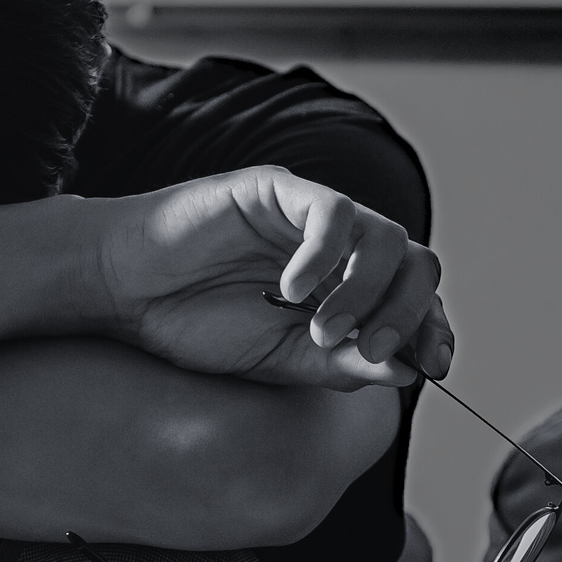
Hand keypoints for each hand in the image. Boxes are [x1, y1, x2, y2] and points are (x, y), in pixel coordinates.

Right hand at [85, 169, 453, 390]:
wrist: (127, 294)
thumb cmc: (197, 324)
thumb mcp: (281, 362)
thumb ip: (343, 364)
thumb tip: (410, 371)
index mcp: (349, 289)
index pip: (417, 298)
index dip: (433, 327)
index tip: (433, 364)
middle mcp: (341, 249)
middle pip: (417, 263)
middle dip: (408, 312)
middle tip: (372, 350)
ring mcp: (313, 216)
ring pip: (384, 236)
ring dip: (364, 291)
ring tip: (321, 329)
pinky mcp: (280, 190)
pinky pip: (332, 212)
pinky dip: (324, 255)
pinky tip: (289, 290)